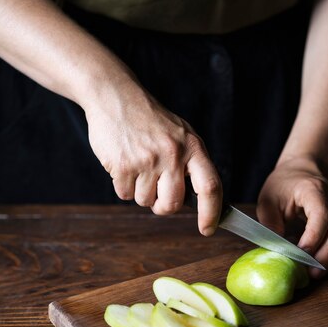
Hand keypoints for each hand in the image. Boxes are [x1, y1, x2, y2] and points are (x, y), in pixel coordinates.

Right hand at [83, 67, 221, 235]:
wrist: (116, 97)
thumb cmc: (151, 120)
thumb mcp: (181, 135)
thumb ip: (191, 165)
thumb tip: (197, 203)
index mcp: (193, 147)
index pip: (210, 187)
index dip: (211, 213)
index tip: (207, 229)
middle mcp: (173, 154)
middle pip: (172, 204)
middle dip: (163, 207)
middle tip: (157, 194)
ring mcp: (147, 160)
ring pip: (145, 201)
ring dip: (140, 191)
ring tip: (138, 164)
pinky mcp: (123, 165)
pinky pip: (125, 195)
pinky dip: (123, 185)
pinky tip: (124, 163)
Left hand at [256, 156, 327, 276]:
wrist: (300, 172)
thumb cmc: (282, 186)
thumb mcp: (268, 200)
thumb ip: (270, 222)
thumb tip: (277, 247)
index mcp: (313, 189)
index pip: (322, 214)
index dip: (314, 236)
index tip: (302, 253)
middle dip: (327, 253)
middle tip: (311, 271)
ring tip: (317, 272)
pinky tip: (323, 264)